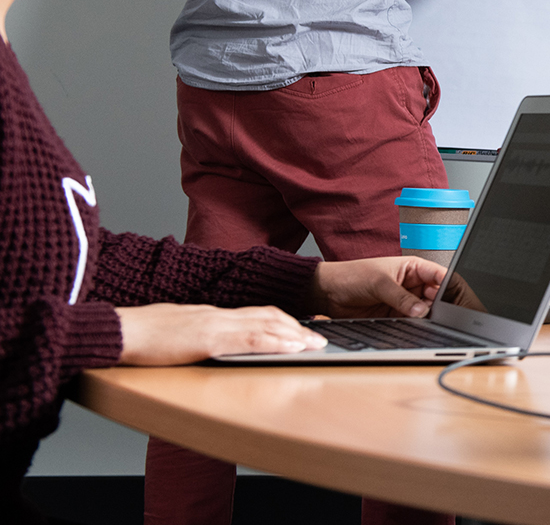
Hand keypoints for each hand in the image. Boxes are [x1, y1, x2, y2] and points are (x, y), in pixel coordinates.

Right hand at [116, 304, 325, 364]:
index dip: (283, 320)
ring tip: (316, 344)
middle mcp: (218, 315)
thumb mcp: (176, 332)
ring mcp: (214, 325)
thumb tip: (210, 343)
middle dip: (297, 327)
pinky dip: (275, 342)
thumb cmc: (140, 335)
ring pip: (265, 325)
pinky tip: (292, 348)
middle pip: (268, 317)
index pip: (256, 313)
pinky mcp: (208, 339)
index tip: (304, 328)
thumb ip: (197, 335)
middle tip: (320, 337)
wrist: (117, 331)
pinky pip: (249, 339)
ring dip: (295, 335)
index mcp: (211, 315)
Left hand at [308, 256, 445, 317]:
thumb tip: (422, 310)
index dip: (450, 286)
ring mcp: (404, 302)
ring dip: (426, 318)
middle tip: (441, 315)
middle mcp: (412, 285)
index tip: (457, 298)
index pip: (440, 276)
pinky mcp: (395, 316)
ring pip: (425, 312)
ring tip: (425, 322)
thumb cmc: (351, 275)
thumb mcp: (380, 283)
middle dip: (440, 306)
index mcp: (413, 268)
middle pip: (436, 296)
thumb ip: (402, 298)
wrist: (327, 293)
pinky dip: (414, 327)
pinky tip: (414, 328)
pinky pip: (411, 323)